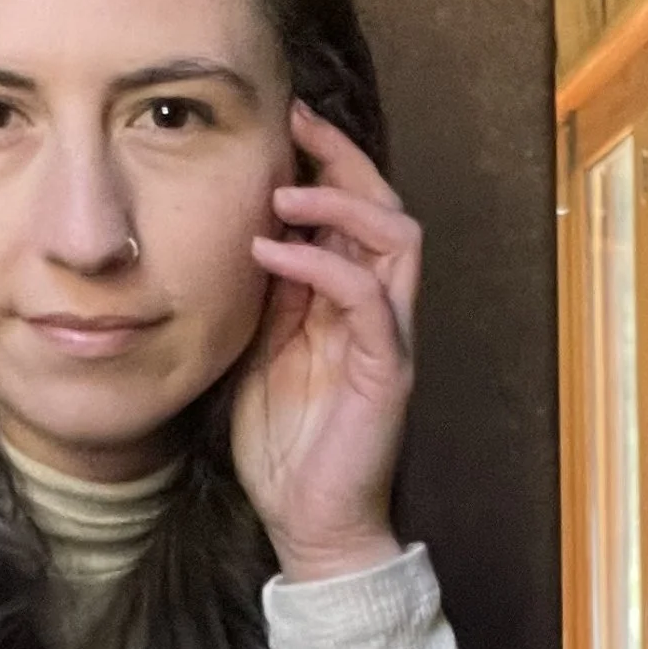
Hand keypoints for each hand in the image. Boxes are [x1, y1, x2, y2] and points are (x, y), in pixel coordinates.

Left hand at [230, 100, 418, 582]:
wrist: (312, 526)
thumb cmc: (286, 450)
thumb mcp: (258, 355)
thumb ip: (266, 301)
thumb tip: (251, 239)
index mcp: (347, 305)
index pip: (354, 213)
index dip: (327, 163)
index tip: (285, 125)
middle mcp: (378, 312)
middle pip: (386, 207)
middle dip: (344, 158)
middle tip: (297, 122)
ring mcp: (388, 338)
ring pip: (396, 239)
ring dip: (342, 202)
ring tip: (284, 189)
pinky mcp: (386, 370)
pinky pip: (366, 298)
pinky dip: (320, 265)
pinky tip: (272, 253)